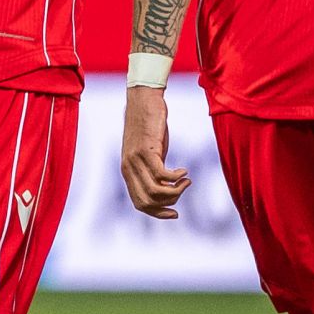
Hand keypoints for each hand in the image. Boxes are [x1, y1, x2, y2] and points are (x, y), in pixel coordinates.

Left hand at [120, 84, 189, 216]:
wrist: (143, 99)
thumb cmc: (149, 126)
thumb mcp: (149, 152)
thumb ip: (153, 170)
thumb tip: (166, 187)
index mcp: (127, 172)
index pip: (140, 204)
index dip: (158, 213)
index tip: (175, 213)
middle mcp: (128, 169)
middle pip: (148, 202)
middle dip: (169, 203)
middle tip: (183, 189)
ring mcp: (135, 160)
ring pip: (156, 191)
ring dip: (176, 191)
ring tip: (186, 180)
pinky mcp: (146, 150)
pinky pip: (162, 175)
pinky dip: (176, 177)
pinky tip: (185, 171)